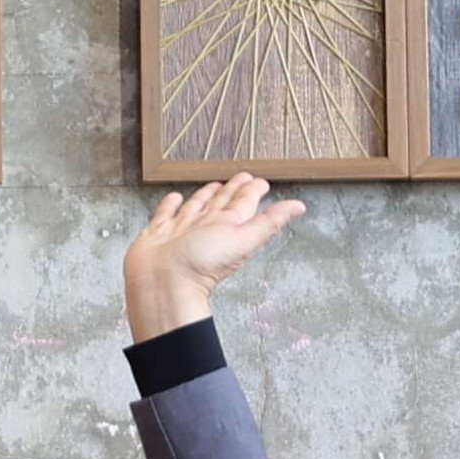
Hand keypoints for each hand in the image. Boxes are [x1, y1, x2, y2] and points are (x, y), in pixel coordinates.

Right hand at [124, 175, 304, 342]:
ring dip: (206, 195)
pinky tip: (175, 198)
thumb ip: (270, 222)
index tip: (260, 180)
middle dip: (232, 189)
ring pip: (197, 206)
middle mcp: (206, 227)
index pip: (244, 202)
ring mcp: (182, 230)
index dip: (253, 190)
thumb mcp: (244, 239)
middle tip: (241, 176)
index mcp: (228, 226)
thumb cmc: (202, 265)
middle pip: (222, 202)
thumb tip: (300, 207)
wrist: (163, 282)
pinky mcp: (159, 232)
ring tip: (213, 185)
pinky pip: (166, 213)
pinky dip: (170, 205)